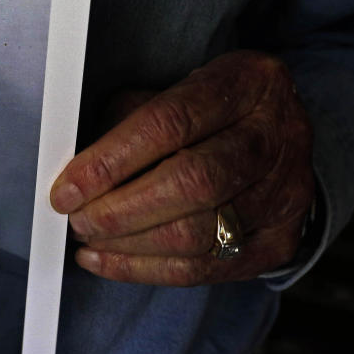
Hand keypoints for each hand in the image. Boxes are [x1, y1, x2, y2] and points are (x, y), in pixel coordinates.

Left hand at [50, 51, 313, 285]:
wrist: (276, 139)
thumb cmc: (206, 113)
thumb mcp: (170, 91)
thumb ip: (124, 122)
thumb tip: (74, 172)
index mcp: (246, 84)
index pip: (170, 123)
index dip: (109, 162)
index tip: (66, 189)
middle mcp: (277, 137)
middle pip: (191, 184)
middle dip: (119, 211)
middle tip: (77, 219)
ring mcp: (286, 193)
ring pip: (198, 235)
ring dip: (127, 245)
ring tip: (88, 238)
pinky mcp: (279, 241)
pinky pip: (204, 269)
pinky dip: (144, 270)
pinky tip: (106, 260)